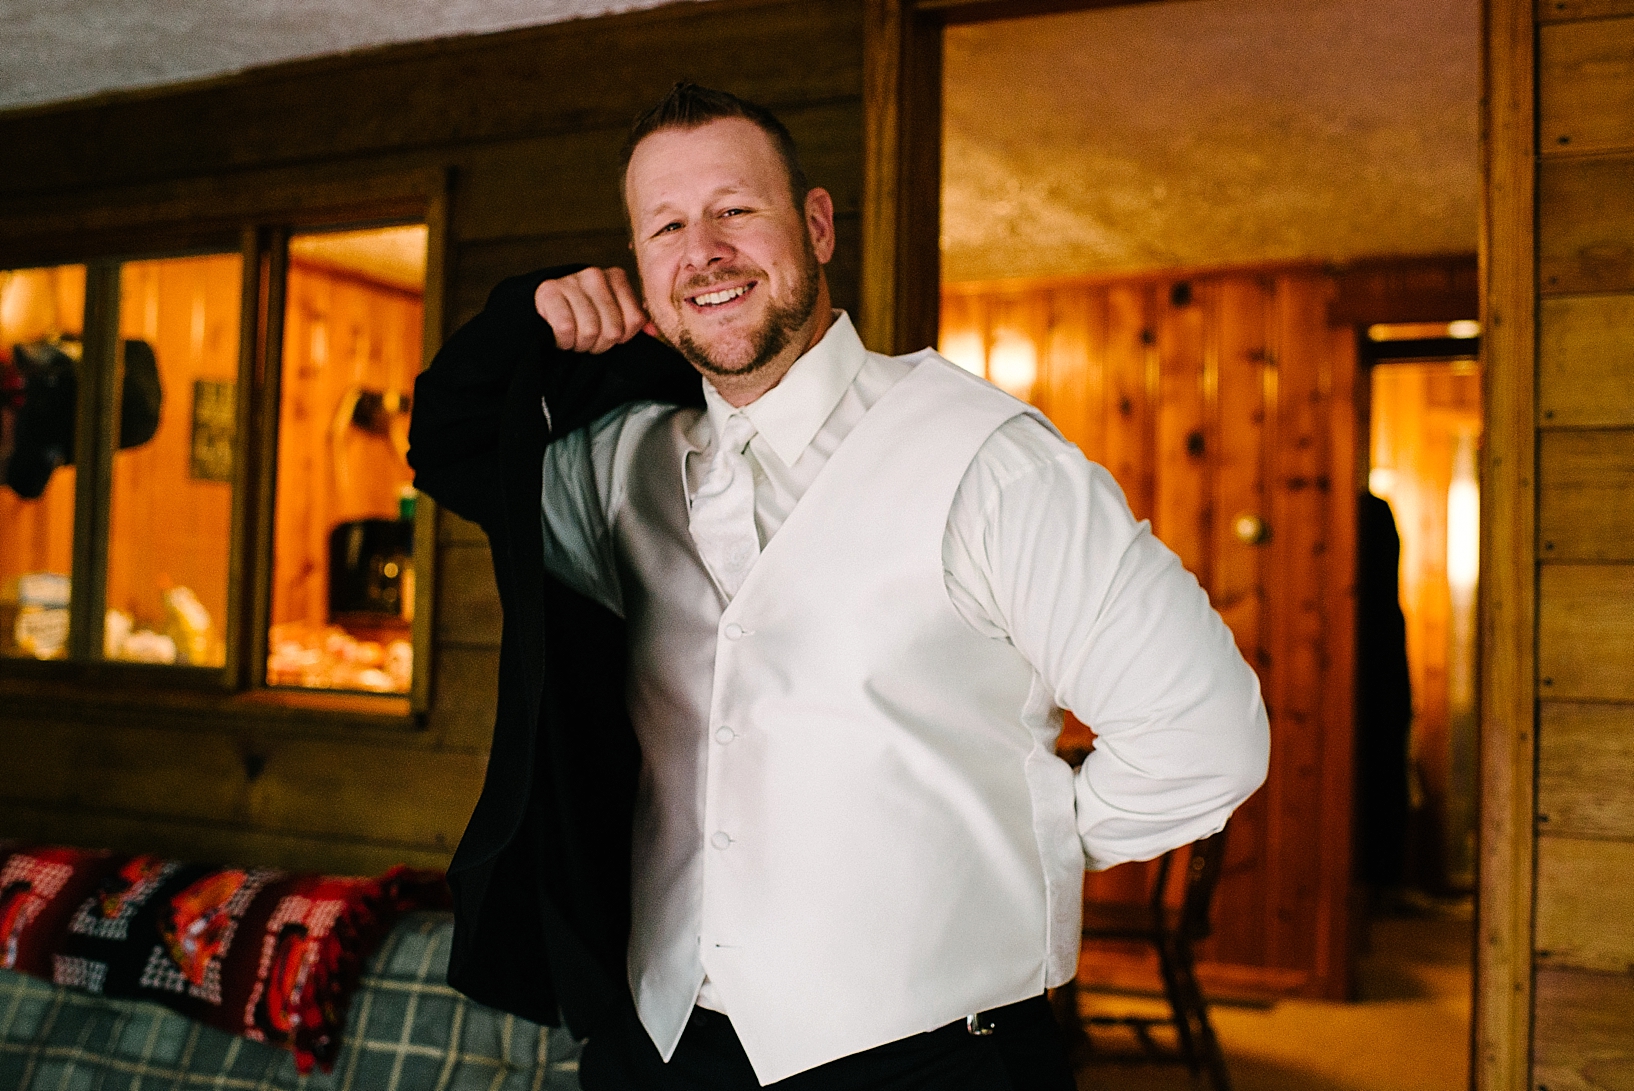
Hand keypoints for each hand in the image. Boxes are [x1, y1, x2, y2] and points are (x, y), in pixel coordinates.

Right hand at [534, 267, 655, 352]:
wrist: (542, 309)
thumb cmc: (582, 315)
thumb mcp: (612, 315)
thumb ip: (633, 321)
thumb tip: (653, 332)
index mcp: (617, 277)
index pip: (634, 320)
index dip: (621, 338)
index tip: (608, 335)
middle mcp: (596, 274)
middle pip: (613, 330)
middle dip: (599, 345)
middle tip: (588, 341)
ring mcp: (572, 280)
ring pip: (590, 331)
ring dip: (580, 345)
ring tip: (574, 338)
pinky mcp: (550, 292)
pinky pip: (566, 329)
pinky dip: (563, 341)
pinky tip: (560, 335)